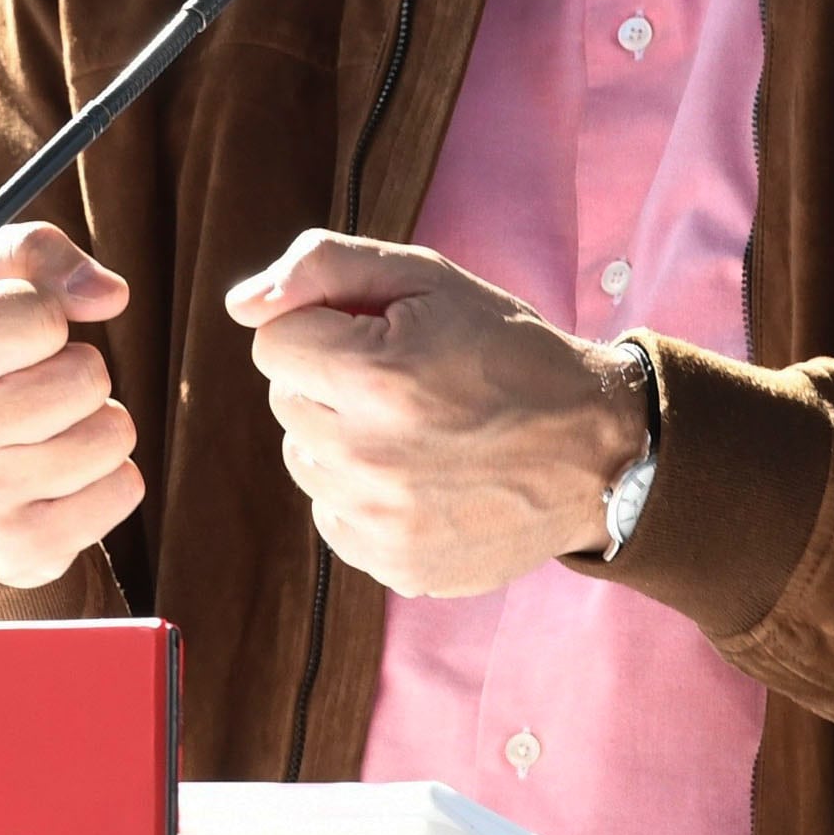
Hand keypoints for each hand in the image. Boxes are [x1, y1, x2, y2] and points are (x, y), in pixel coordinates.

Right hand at [0, 223, 141, 588]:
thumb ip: (37, 253)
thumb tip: (111, 295)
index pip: (44, 316)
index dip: (42, 320)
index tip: (6, 341)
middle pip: (86, 378)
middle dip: (74, 373)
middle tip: (27, 391)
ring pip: (114, 434)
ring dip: (93, 423)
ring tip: (42, 431)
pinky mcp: (22, 552)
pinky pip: (125, 490)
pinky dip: (106, 476)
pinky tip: (55, 475)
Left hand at [225, 230, 649, 598]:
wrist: (594, 449)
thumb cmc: (506, 350)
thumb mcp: (427, 279)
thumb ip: (322, 269)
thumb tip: (239, 305)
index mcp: (376, 377)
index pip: (274, 341)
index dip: (326, 326)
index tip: (383, 334)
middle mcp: (369, 459)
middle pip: (285, 400)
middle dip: (331, 379)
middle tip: (408, 380)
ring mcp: (381, 523)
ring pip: (304, 459)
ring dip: (342, 437)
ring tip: (417, 428)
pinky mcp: (394, 565)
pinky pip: (333, 516)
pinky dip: (363, 494)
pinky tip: (422, 476)